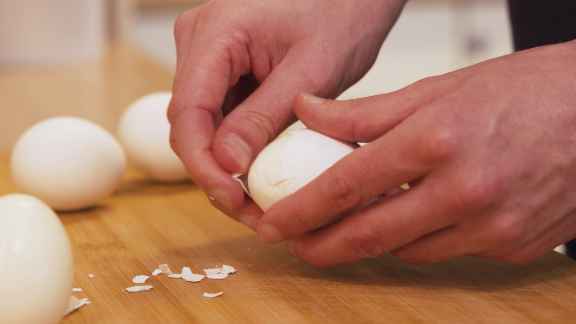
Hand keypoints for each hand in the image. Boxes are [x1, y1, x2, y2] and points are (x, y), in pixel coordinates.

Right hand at [167, 0, 405, 228]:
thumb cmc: (340, 12)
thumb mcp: (310, 70)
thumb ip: (263, 117)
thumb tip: (226, 163)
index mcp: (216, 31)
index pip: (188, 110)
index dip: (203, 163)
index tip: (232, 196)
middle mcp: (200, 41)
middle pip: (190, 123)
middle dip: (216, 172)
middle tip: (250, 211)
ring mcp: (209, 56)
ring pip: (203, 125)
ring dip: (226, 165)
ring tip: (259, 199)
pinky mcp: (224, 70)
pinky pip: (220, 116)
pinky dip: (237, 148)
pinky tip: (260, 171)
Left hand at [258, 40, 575, 267]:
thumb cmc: (525, 91)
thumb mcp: (439, 87)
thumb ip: (366, 111)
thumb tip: (309, 113)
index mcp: (438, 139)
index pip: (349, 185)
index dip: (302, 210)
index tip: (273, 224)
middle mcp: (465, 190)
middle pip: (370, 235)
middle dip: (322, 245)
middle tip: (297, 244)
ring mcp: (492, 226)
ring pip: (407, 251)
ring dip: (372, 241)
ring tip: (353, 224)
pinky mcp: (512, 247)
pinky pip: (448, 252)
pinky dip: (421, 239)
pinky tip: (417, 216)